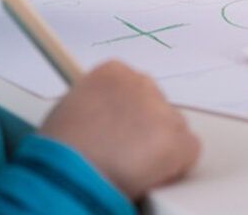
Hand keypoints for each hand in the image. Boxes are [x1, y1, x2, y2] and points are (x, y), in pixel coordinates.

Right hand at [40, 62, 200, 199]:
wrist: (68, 172)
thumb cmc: (58, 149)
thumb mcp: (69, 110)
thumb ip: (96, 104)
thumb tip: (106, 117)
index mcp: (113, 72)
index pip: (133, 88)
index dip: (127, 114)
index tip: (119, 131)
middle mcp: (142, 83)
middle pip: (156, 105)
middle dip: (146, 128)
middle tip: (127, 152)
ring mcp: (163, 110)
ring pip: (173, 128)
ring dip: (160, 146)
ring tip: (132, 166)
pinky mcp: (179, 139)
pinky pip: (188, 151)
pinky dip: (175, 166)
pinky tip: (149, 175)